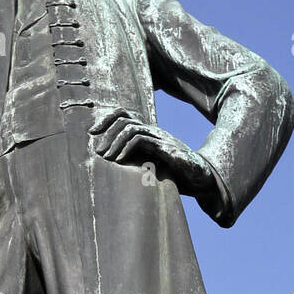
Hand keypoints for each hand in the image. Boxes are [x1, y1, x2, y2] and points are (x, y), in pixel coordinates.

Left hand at [90, 107, 215, 197]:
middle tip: (99, 151)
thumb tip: (112, 166)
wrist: (201, 179)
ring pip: (130, 128)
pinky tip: (120, 161)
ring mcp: (160, 137)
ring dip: (114, 142)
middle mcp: (153, 131)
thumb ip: (135, 160)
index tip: (92, 133)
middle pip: (124, 117)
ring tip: (107, 157)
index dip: (106, 119)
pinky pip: (141, 140)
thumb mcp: (151, 165)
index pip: (124, 115)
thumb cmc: (175, 174)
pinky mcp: (165, 147)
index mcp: (148, 133)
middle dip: (106, 131)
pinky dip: (127, 148)